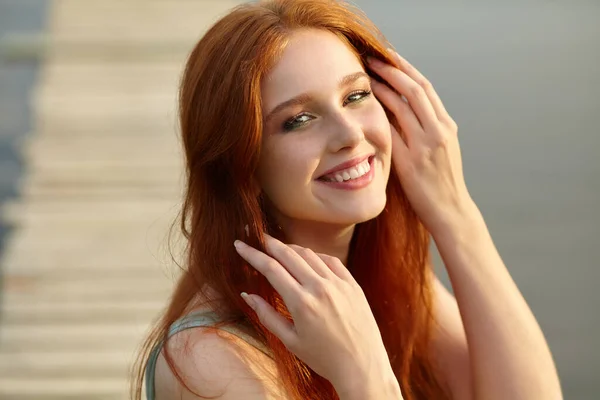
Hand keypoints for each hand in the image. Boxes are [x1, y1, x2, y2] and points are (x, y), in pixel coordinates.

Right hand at [234, 234, 400, 397]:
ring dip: (292, 248)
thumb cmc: (323, 358)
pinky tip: (308, 258)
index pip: (271, 268)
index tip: (240, 245)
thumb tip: (247, 295)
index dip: (253, 254)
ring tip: (280, 248)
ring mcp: (338, 283)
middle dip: (269, 244)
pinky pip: (331, 261)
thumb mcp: (290, 341)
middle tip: (258, 238)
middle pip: (288, 254)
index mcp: (301, 302)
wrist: (362, 366)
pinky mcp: (352, 284)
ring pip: (310, 254)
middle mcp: (319, 288)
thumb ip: (267, 315)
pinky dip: (316, 256)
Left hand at [368, 49, 475, 233]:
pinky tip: (366, 107)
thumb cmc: (442, 183)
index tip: (390, 57)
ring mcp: (426, 145)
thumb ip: (427, 130)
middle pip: (415, 89)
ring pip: (404, 105)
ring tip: (366, 76)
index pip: (426, 89)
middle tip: (373, 59)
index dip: (407, 70)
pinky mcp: (411, 161)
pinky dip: (380, 115)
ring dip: (383, 87)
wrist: (451, 211)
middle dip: (393, 70)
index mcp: (447, 126)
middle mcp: (439, 131)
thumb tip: (401, 111)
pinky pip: (393, 131)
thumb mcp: (442, 150)